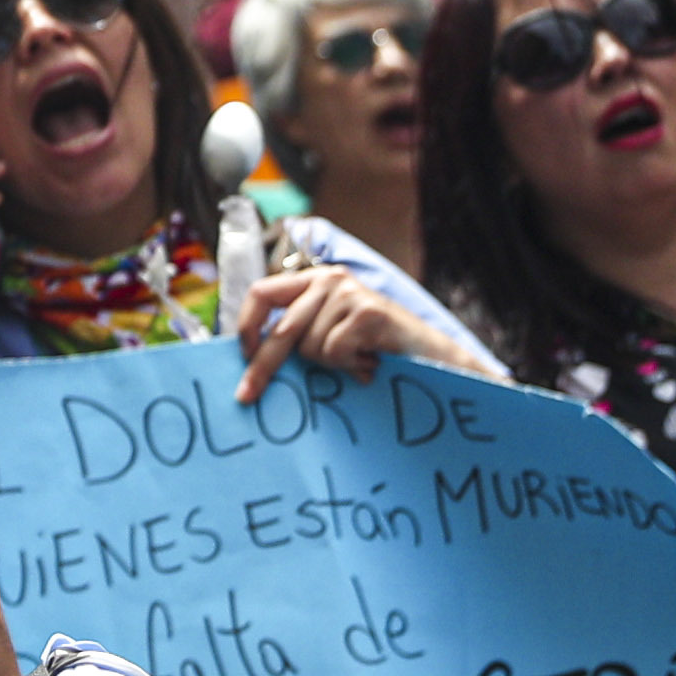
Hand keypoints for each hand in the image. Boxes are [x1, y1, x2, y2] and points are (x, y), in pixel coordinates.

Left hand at [236, 264, 468, 401]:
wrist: (433, 359)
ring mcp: (349, 291)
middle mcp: (328, 279)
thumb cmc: (377, 352)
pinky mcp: (368, 310)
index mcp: (313, 282)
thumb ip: (298, 337)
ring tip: (358, 361)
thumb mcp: (330, 338)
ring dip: (331, 366)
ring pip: (309, 346)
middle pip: (280, 328)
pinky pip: (333, 351)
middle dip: (263, 366)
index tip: (242, 355)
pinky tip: (370, 361)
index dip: (246, 325)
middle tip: (246, 396)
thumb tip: (251, 362)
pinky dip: (349, 366)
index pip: (262, 292)